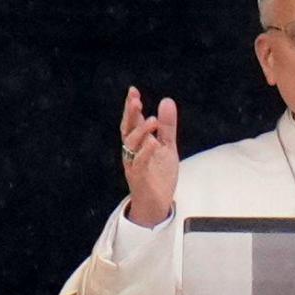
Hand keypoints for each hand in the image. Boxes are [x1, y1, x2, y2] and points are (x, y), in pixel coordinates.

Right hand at [119, 86, 179, 227]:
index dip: (131, 107)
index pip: (132, 121)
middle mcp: (132, 152)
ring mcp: (134, 164)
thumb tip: (166, 100)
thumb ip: (167, 125)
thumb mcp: (167, 146)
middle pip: (127, 130)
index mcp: (138, 143)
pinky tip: (153, 143)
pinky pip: (140, 163)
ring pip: (131, 145)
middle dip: (130, 114)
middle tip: (134, 100)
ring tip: (152, 120)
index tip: (133, 91)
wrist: (157, 203)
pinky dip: (145, 152)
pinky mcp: (139, 178)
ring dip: (141, 131)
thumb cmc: (158, 174)